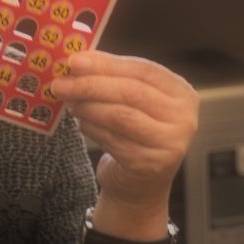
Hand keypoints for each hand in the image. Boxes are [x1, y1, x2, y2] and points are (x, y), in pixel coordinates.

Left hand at [51, 51, 198, 215]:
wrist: (141, 182)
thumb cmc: (135, 131)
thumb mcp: (133, 100)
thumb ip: (113, 78)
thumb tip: (77, 60)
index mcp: (181, 93)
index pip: (143, 70)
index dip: (107, 64)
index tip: (74, 61)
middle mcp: (183, 118)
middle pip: (131, 93)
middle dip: (91, 86)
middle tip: (60, 83)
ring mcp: (169, 144)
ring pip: (120, 116)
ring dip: (88, 107)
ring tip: (70, 102)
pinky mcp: (149, 164)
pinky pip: (112, 140)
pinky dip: (91, 128)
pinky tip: (81, 123)